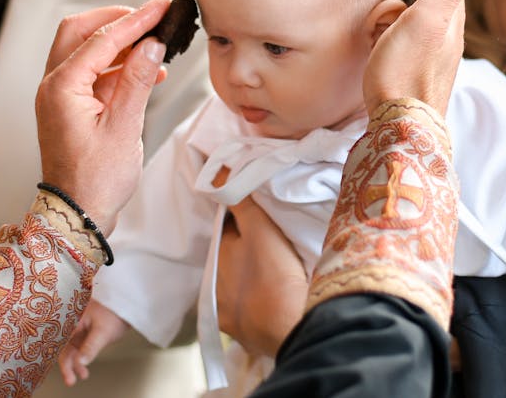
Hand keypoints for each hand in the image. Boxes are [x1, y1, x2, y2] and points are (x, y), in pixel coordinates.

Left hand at [35, 0, 170, 233]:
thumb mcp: (124, 127)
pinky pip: (93, 75)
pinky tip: (146, 73)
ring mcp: (60, 97)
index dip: (136, 20)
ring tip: (155, 46)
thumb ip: (138, 81)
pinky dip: (117, 67)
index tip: (160, 6)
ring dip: (119, 45)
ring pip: (86, 52)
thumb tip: (151, 45)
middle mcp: (54, 87)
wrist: (77, 215)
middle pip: (81, 32)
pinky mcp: (71, 108)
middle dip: (116, 21)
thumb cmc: (95, 181)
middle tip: (150, 17)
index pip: (102, 39)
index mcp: (61, 88)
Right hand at [58, 301, 129, 385]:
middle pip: (63, 347)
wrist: (125, 306)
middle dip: (67, 365)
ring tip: (81, 376)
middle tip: (70, 380)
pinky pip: (77, 349)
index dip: (60, 356)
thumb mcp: (102, 332)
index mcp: (72, 320)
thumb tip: (81, 362)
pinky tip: (84, 370)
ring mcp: (77, 329)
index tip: (65, 369)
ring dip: (74, 364)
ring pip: (70, 350)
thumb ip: (90, 347)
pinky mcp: (82, 334)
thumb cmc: (114, 314)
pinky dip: (80, 359)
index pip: (60, 341)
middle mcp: (71, 324)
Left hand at [216, 199, 307, 356]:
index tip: (260, 218)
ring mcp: (228, 314)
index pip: (228, 232)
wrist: (291, 327)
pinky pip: (247, 313)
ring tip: (272, 274)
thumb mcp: (260, 228)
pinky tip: (270, 301)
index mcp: (217, 258)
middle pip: (232, 260)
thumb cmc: (274, 274)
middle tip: (268, 245)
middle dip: (243, 252)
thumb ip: (239, 199)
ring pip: (238, 287)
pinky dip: (254, 305)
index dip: (243, 223)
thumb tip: (217, 171)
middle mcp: (215, 288)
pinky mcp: (243, 334)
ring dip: (249, 279)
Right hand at [364, 0, 495, 112]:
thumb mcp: (431, 17)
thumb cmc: (409, 71)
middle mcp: (441, 33)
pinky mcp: (404, 66)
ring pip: (415, 12)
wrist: (400, 126)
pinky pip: (397, 35)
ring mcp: (423, 51)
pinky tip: (381, 24)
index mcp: (449, 17)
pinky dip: (391, 22)